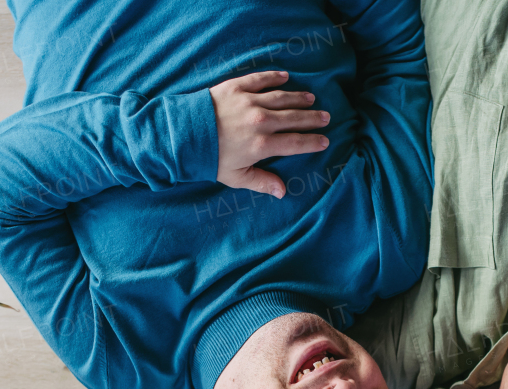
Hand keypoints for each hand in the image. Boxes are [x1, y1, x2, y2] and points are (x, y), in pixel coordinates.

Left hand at [210, 70, 329, 197]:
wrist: (181, 134)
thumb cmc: (208, 158)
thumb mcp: (235, 177)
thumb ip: (261, 182)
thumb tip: (282, 192)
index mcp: (262, 145)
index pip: (295, 143)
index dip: (312, 142)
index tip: (325, 141)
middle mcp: (260, 121)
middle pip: (294, 118)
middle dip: (312, 118)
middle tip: (326, 117)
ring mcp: (249, 102)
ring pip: (282, 98)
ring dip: (299, 98)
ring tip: (311, 99)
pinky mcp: (236, 87)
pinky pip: (260, 80)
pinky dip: (274, 77)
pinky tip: (286, 77)